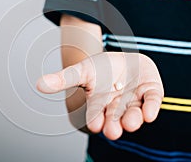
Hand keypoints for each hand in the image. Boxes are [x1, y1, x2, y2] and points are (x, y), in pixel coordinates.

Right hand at [36, 52, 163, 139]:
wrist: (123, 60)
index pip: (96, 116)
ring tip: (130, 122)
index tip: (95, 124)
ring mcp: (135, 100)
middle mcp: (117, 107)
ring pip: (134, 114)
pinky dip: (152, 107)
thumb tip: (38, 84)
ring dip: (133, 119)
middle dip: (113, 126)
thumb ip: (63, 79)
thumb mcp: (82, 71)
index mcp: (100, 105)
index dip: (95, 120)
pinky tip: (149, 113)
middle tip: (112, 131)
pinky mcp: (151, 92)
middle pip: (115, 120)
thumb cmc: (102, 69)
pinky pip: (152, 101)